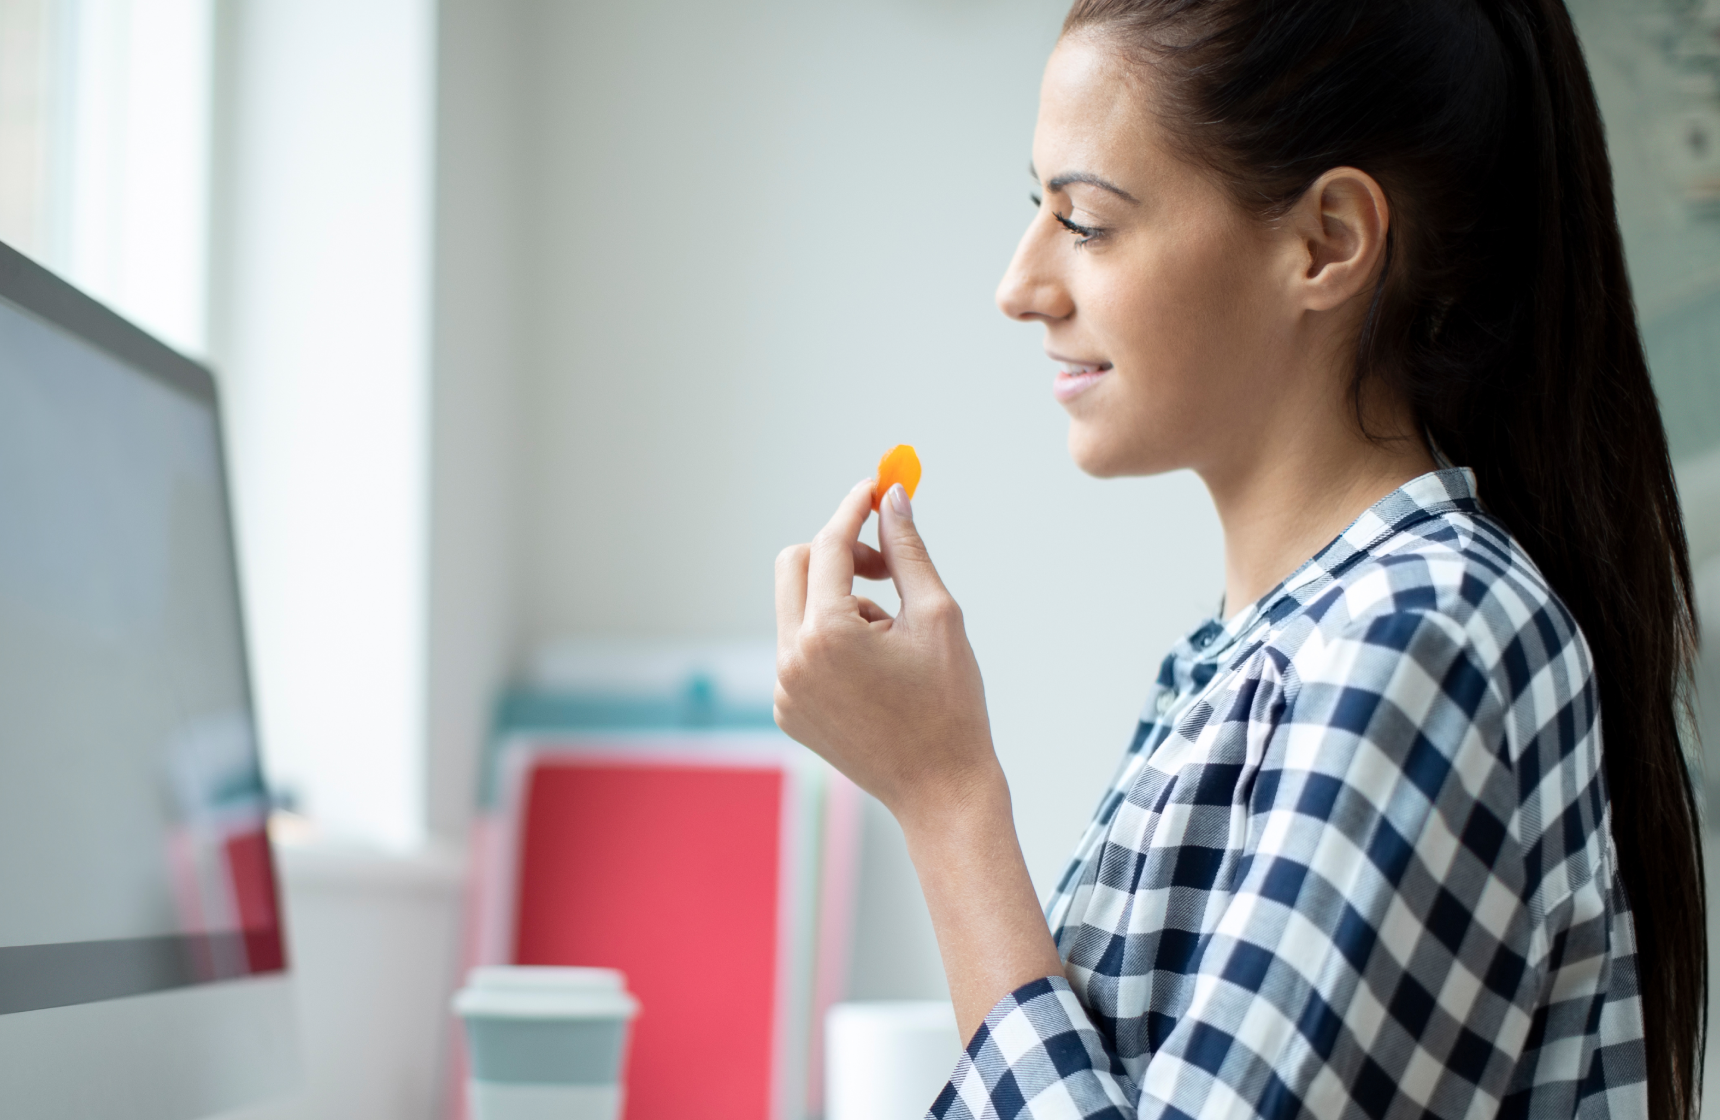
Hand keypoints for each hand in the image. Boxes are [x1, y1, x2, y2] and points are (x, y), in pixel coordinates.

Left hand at [773, 478, 998, 824]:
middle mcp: (791, 660)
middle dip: (838, 552)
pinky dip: (832, 640)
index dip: (854, 508)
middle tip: (886, 566)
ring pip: (798, 609)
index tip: (877, 488)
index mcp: (827, 634)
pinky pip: (799, 649)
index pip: (829, 544)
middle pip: (795, 566)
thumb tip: (892, 498)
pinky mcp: (787, 710)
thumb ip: (907, 550)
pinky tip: (877, 673)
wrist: (942, 790)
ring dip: (840, 602)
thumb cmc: (951, 705)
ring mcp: (784, 689)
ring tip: (892, 640)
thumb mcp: (938, 615)